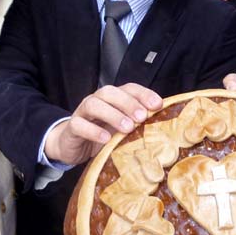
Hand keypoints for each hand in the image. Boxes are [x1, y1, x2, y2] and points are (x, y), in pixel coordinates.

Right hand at [44, 83, 161, 165]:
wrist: (72, 146)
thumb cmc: (102, 135)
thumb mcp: (121, 129)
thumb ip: (137, 124)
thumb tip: (163, 125)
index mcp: (113, 99)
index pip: (129, 88)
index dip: (143, 94)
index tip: (158, 105)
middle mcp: (97, 100)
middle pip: (110, 92)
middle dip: (128, 103)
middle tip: (142, 117)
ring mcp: (82, 112)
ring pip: (94, 105)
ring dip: (113, 115)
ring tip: (127, 128)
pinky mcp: (72, 128)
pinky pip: (80, 125)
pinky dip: (93, 131)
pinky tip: (106, 139)